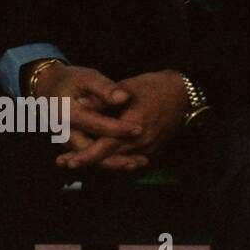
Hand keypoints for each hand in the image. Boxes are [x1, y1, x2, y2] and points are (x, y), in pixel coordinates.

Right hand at [35, 63, 146, 171]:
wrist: (49, 88)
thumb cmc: (72, 80)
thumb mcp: (87, 78)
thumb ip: (105, 88)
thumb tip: (124, 97)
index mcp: (68, 115)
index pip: (96, 125)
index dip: (119, 128)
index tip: (140, 129)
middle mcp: (65, 132)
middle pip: (92, 150)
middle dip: (116, 157)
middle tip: (142, 160)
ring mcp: (67, 141)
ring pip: (92, 158)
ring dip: (114, 163)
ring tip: (140, 163)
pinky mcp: (72, 144)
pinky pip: (91, 156)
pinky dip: (108, 160)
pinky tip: (130, 161)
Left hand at [57, 70, 188, 170]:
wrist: (185, 95)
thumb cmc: (155, 87)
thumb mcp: (128, 86)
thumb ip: (103, 98)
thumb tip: (80, 105)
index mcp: (135, 123)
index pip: (106, 146)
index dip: (85, 155)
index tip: (66, 160)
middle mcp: (143, 140)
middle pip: (109, 159)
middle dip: (86, 161)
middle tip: (64, 162)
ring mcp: (150, 148)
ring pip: (119, 162)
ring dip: (99, 163)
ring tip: (76, 161)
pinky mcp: (154, 151)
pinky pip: (130, 161)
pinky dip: (115, 161)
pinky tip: (102, 159)